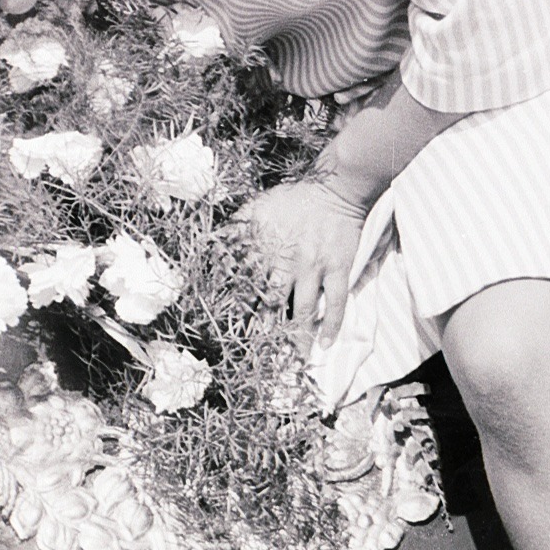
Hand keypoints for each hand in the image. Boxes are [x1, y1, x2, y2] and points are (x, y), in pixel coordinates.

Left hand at [237, 178, 367, 347]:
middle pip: (271, 305)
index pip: (246, 287)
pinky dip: (332, 325)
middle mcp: (287, 263)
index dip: (237, 310)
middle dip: (262, 332)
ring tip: (292, 361)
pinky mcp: (338, 267)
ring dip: (297, 338)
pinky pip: (336, 301)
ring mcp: (314, 267)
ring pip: (303, 311)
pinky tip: (326, 345)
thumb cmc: (294, 198)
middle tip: (256, 357)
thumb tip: (211, 244)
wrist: (335, 188)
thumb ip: (235, 228)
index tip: (228, 331)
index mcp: (265, 250)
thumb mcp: (257, 207)